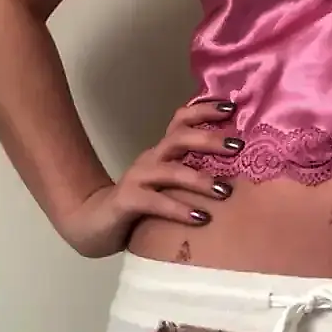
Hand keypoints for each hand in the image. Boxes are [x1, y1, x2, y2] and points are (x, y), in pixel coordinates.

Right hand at [52, 100, 242, 257]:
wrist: (93, 223)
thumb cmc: (142, 204)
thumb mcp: (169, 184)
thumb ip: (194, 173)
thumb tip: (238, 170)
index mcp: (162, 151)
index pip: (182, 120)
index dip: (205, 110)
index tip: (232, 108)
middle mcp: (151, 159)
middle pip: (179, 138)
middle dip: (209, 139)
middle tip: (237, 146)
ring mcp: (138, 178)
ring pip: (171, 171)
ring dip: (200, 180)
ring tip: (225, 192)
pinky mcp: (128, 201)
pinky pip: (156, 203)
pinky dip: (179, 209)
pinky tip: (201, 218)